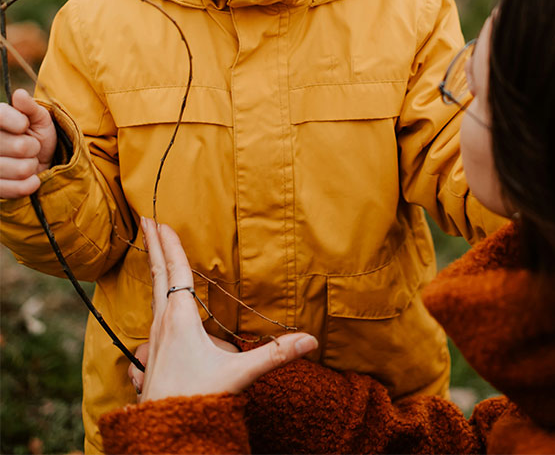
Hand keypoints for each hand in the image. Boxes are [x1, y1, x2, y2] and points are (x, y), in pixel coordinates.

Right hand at [0, 89, 56, 198]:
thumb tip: (19, 95)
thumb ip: (29, 107)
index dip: (18, 122)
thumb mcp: (38, 118)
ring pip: (22, 169)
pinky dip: (30, 184)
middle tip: (29, 148)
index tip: (24, 125)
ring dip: (32, 166)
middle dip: (33, 147)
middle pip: (20, 146)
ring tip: (26, 162)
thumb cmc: (36, 135)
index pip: (0, 116)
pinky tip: (29, 178)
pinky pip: (17, 189)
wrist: (37, 163)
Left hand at [138, 217, 317, 402]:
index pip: (175, 273)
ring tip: (152, 254)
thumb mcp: (238, 375)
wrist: (164, 436)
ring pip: (153, 297)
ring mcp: (152, 342)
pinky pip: (150, 322)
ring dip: (153, 271)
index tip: (160, 221)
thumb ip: (273, 355)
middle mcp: (161, 325)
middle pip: (157, 276)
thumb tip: (310, 340)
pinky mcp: (149, 358)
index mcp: (180, 320)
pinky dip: (153, 304)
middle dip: (153, 247)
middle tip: (146, 221)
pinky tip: (152, 310)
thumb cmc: (197, 400)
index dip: (170, 245)